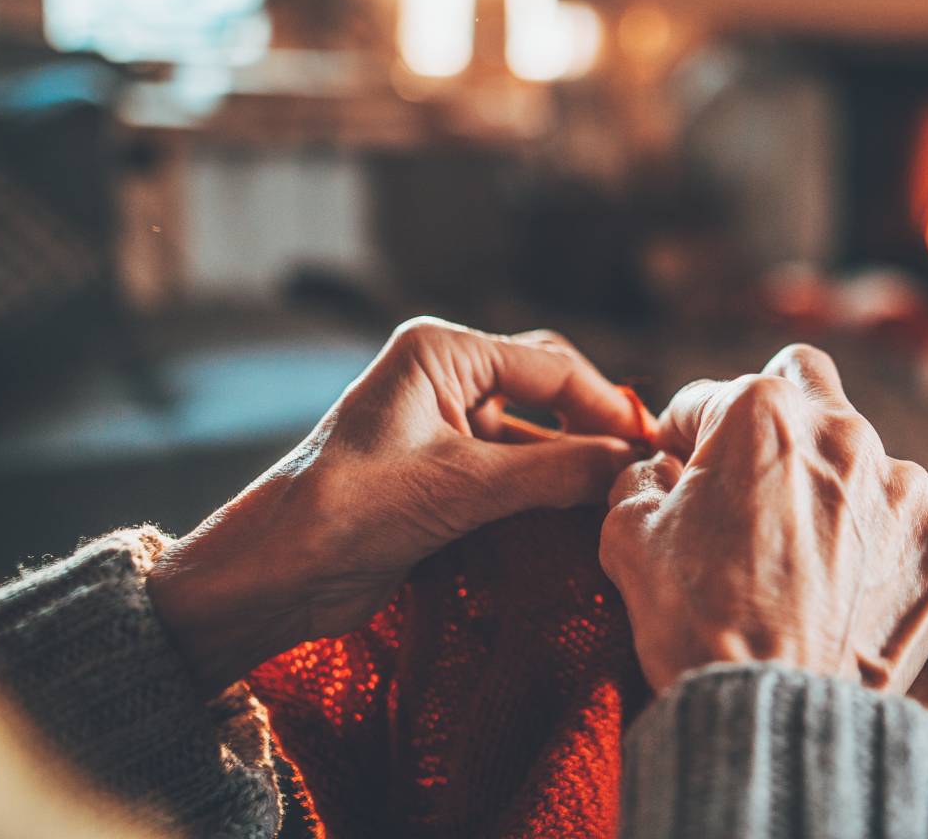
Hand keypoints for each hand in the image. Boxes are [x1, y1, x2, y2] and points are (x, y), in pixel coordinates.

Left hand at [147, 317, 652, 693]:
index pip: (552, 365)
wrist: (274, 576)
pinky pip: (516, 472)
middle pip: (550, 390)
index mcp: (442, 351)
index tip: (653, 445)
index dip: (608, 405)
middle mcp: (447, 377)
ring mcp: (446, 426)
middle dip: (595, 427)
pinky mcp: (445, 474)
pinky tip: (583, 517)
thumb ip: (556, 470)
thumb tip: (634, 464)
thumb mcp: (463, 486)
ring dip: (575, 465)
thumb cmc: (350, 510)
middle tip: (644, 466)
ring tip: (623, 498)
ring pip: (537, 436)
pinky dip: (550, 492)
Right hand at [600, 344, 927, 694]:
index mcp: (762, 412)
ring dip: (833, 489)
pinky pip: (908, 521)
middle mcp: (845, 432)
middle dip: (775, 414)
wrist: (773, 715)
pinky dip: (880, 545)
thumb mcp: (629, 535)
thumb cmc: (696, 623)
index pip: (708, 399)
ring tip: (803, 560)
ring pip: (863, 457)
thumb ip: (642, 476)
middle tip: (754, 474)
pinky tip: (847, 589)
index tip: (682, 475)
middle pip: (805, 383)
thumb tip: (662, 469)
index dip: (684, 439)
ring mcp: (905, 486)